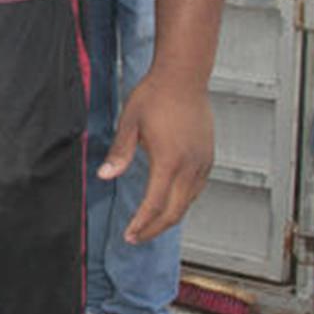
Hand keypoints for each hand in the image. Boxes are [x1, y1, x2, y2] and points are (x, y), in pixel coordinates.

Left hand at [99, 73, 213, 243]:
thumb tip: (104, 176)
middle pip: (175, 212)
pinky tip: (170, 202)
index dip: (141, 224)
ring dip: (169, 217)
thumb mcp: (129, 122)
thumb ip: (119, 153)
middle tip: (136, 237)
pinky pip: (197, 189)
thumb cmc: (155, 95)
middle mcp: (190, 165)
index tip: (129, 235)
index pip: (155, 204)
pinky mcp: (208, 156)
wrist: (184, 76)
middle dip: (155, 229)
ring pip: (188, 202)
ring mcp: (203, 162)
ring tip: (150, 225)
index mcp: (169, 161)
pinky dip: (183, 201)